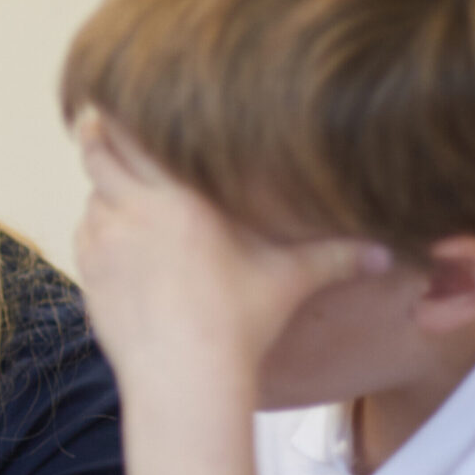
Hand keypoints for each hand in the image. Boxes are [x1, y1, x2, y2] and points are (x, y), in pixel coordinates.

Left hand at [70, 109, 390, 385]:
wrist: (186, 380)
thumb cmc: (240, 324)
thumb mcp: (290, 281)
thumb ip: (335, 256)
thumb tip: (389, 251)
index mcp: (178, 195)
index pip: (132, 132)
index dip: (119, 110)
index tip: (117, 94)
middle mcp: (132, 211)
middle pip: (96, 151)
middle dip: (97, 134)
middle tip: (97, 119)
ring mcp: (103, 246)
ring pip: (91, 198)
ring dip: (103, 189)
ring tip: (121, 189)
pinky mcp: (89, 280)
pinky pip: (86, 239)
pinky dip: (98, 231)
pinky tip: (119, 239)